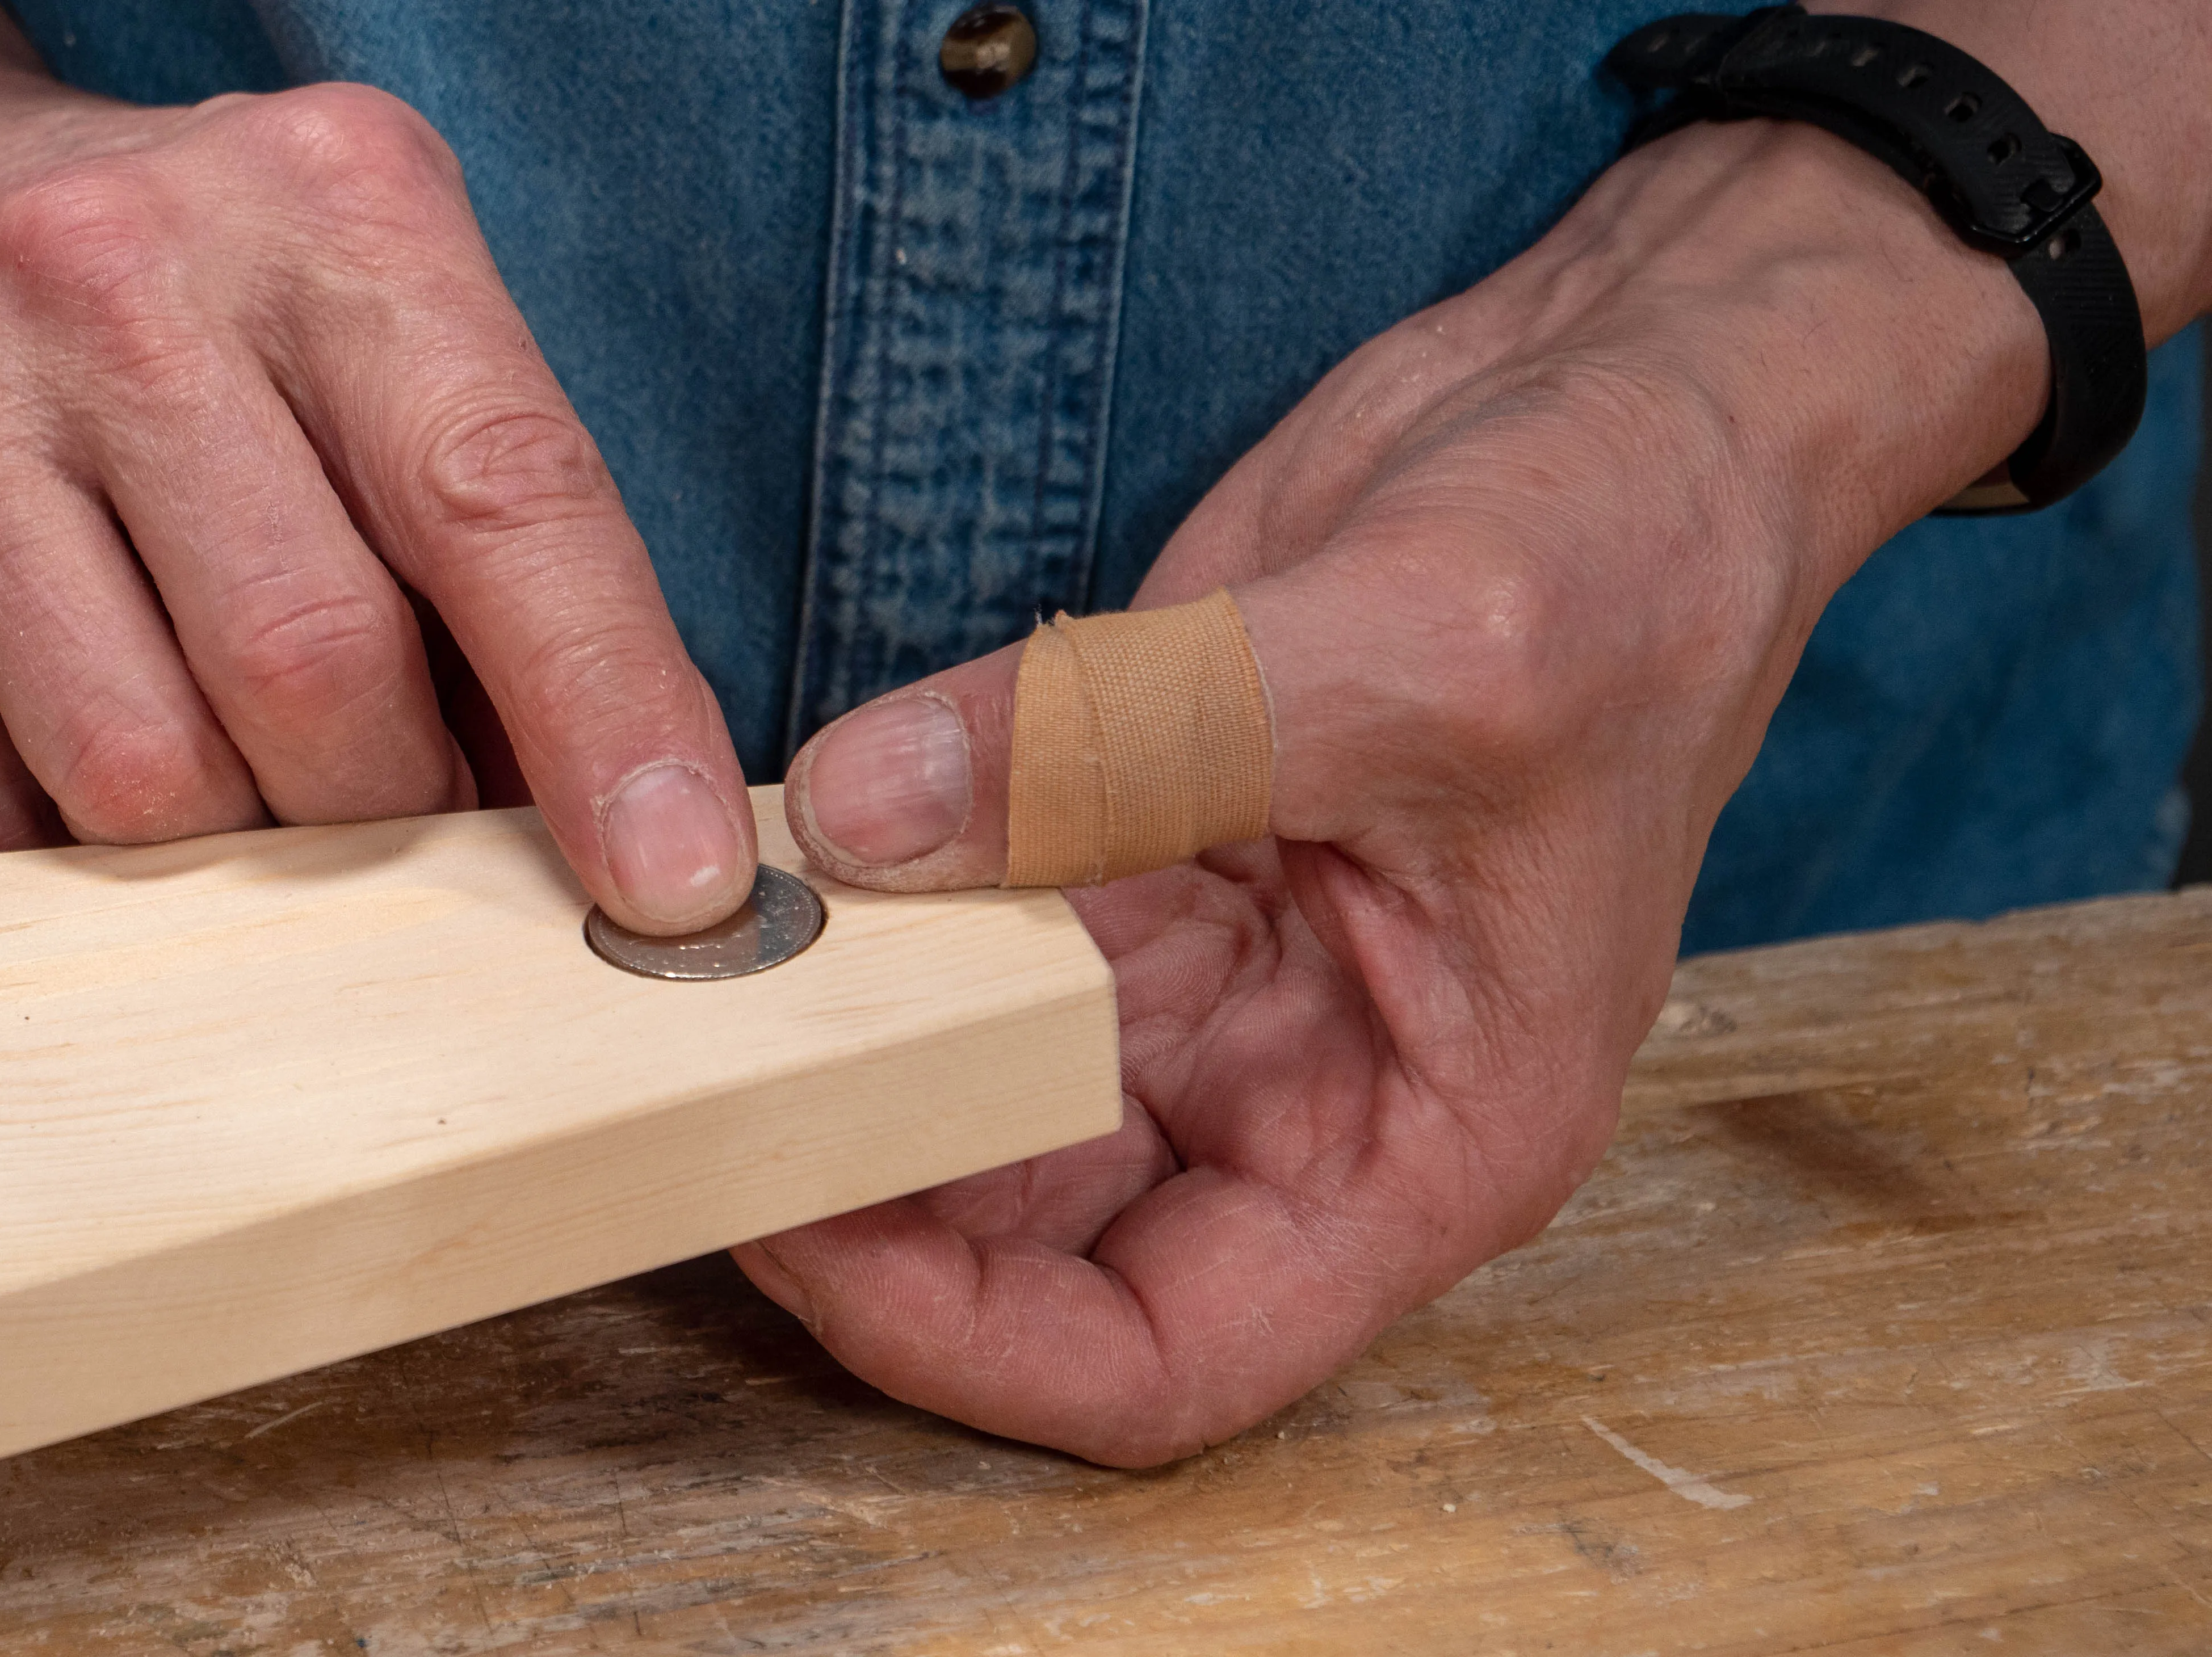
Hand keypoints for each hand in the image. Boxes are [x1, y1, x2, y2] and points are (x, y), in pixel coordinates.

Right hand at [0, 2, 756, 934]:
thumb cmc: (193, 315)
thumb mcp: (388, 343)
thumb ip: (509, 557)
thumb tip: (632, 829)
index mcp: (326, 209)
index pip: (500, 500)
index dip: (606, 715)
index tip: (675, 887)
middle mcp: (110, 277)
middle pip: (316, 670)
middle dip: (397, 809)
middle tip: (416, 822)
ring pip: (144, 780)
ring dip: (236, 849)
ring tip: (248, 781)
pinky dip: (68, 850)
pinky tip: (79, 755)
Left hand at [732, 118, 2059, 1464]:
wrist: (1639, 390)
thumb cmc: (1637, 547)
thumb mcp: (1417, 646)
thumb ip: (1129, 744)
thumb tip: (864, 826)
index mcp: (1426, 1135)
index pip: (1162, 1352)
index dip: (966, 1338)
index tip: (798, 1226)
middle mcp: (1307, 1090)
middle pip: (1034, 1243)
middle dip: (865, 1192)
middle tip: (689, 1095)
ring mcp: (1214, 975)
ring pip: (975, 1091)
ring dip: (842, 1045)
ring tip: (704, 978)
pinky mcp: (1141, 851)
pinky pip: (970, 929)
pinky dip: (870, 911)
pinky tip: (772, 865)